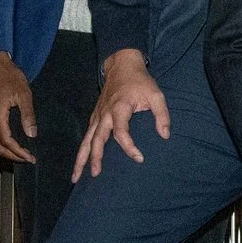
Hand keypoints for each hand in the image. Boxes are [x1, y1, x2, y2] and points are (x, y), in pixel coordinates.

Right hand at [0, 52, 37, 163]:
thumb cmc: (9, 76)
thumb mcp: (24, 94)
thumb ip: (28, 115)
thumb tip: (32, 134)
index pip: (6, 141)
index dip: (18, 152)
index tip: (30, 158)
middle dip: (12, 156)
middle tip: (27, 159)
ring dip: (4, 152)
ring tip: (19, 154)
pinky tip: (9, 144)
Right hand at [74, 49, 169, 180]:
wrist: (121, 66)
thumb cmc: (140, 82)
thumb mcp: (156, 95)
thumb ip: (162, 115)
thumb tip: (165, 135)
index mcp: (119, 107)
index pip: (120, 132)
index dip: (129, 146)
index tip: (139, 158)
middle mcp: (105, 113)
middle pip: (96, 139)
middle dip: (95, 158)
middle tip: (95, 174)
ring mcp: (97, 116)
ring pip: (86, 140)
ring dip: (81, 158)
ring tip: (76, 176)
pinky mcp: (95, 117)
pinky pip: (87, 136)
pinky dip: (82, 150)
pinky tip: (80, 163)